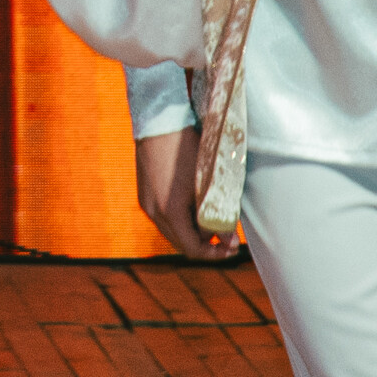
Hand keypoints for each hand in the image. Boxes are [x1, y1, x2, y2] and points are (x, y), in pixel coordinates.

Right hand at [134, 128, 238, 260]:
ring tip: (211, 219)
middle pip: (181, 244)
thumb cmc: (187, 149)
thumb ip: (219, 216)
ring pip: (171, 231)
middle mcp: (153, 212)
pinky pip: (163, 218)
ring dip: (192, 232)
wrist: (159, 122)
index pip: (193, 249)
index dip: (215, 254)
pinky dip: (180, 220)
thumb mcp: (208, 183)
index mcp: (169, 212)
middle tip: (226, 235)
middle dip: (205, 244)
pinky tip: (193, 206)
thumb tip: (230, 241)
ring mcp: (145, 203)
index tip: (233, 248)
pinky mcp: (143, 194)